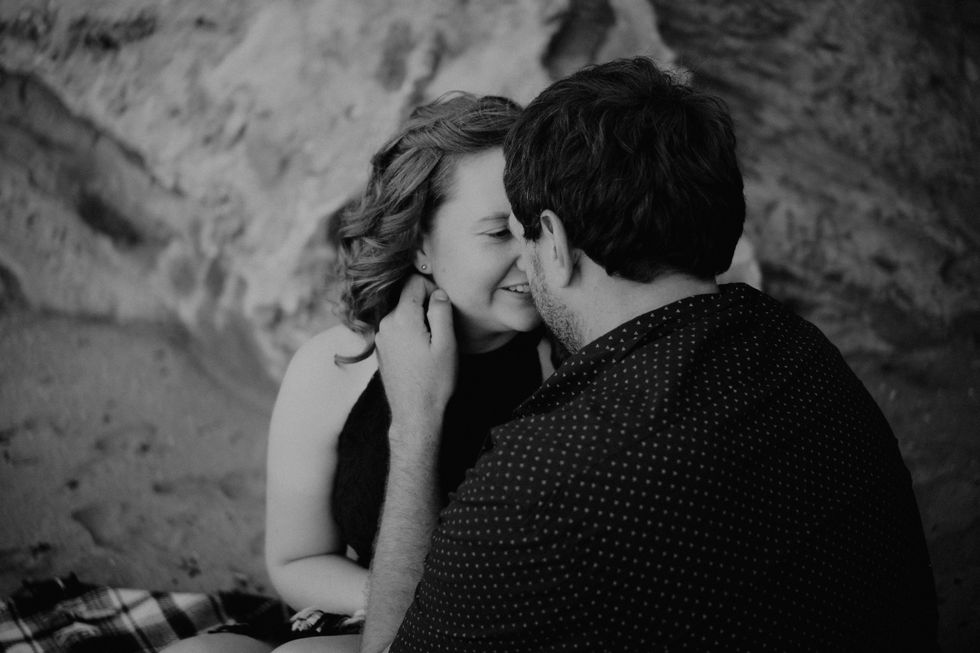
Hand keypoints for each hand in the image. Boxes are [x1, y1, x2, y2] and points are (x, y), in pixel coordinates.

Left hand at [375, 275, 457, 448]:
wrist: (414, 414)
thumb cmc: (435, 382)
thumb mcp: (447, 344)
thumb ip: (442, 312)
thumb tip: (438, 292)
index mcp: (402, 318)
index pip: (413, 282)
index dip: (432, 288)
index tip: (443, 306)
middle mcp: (385, 324)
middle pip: (407, 298)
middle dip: (425, 306)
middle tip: (442, 329)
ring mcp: (381, 338)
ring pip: (402, 314)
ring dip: (418, 321)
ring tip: (432, 345)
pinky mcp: (381, 350)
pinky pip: (396, 330)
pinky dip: (409, 333)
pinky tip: (420, 354)